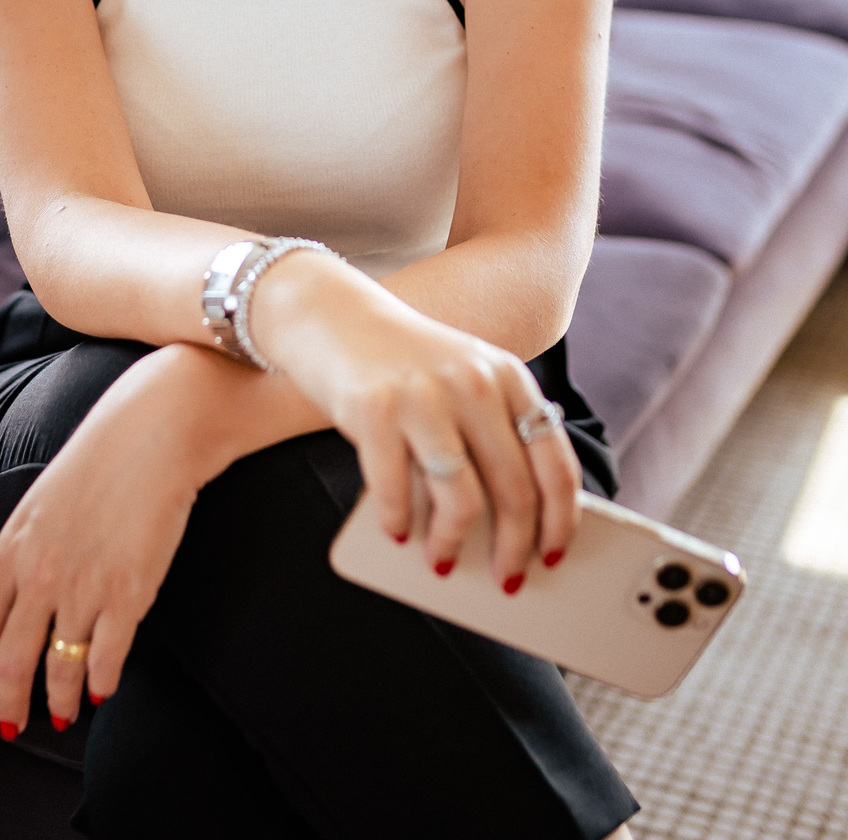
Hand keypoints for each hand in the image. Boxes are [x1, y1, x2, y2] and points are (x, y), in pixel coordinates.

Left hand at [0, 346, 213, 736]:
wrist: (152, 433)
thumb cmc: (101, 461)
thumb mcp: (40, 503)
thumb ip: (25, 552)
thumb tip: (21, 601)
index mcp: (13, 548)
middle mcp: (40, 573)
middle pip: (13, 659)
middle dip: (11, 700)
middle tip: (13, 724)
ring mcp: (84, 586)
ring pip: (60, 668)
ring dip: (59, 702)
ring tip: (63, 715)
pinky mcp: (128, 593)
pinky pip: (107, 659)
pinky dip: (101, 683)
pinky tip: (102, 688)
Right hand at [250, 253, 581, 589]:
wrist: (330, 312)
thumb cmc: (402, 363)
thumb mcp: (462, 379)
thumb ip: (492, 430)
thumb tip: (515, 524)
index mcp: (507, 376)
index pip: (555, 462)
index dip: (560, 520)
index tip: (555, 557)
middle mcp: (473, 382)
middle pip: (515, 491)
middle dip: (513, 549)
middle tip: (505, 579)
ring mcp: (423, 395)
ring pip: (461, 500)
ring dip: (453, 545)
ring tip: (443, 562)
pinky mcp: (374, 408)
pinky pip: (396, 492)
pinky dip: (399, 524)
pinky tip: (398, 533)